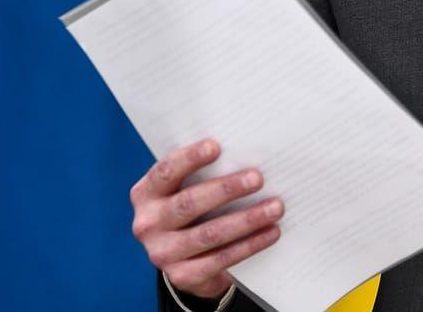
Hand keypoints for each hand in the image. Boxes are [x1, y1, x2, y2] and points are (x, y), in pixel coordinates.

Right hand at [129, 138, 283, 299]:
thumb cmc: (193, 209)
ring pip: (209, 234)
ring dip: (246, 219)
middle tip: (258, 178)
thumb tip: (245, 153)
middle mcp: (148, 224)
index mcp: (146, 194)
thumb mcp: (185, 190)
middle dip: (226, 189)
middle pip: (189, 203)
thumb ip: (203, 173)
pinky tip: (271, 232)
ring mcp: (162, 253)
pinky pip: (221, 259)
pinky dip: (250, 245)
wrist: (184, 260)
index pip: (166, 172)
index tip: (216, 146)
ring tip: (275, 207)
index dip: (189, 158)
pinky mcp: (181, 275)